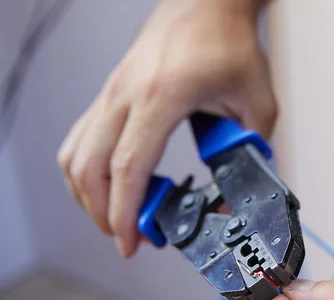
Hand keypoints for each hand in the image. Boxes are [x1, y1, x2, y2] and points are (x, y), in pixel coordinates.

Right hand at [57, 0, 274, 257]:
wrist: (208, 3)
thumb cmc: (230, 44)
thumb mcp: (257, 105)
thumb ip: (250, 155)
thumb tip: (233, 200)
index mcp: (163, 96)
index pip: (129, 165)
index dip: (125, 212)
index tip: (129, 242)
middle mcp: (126, 93)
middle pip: (89, 167)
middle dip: (102, 213)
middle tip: (127, 238)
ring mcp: (112, 91)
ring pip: (75, 154)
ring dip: (88, 194)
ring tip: (117, 218)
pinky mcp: (111, 92)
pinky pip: (81, 137)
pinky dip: (86, 170)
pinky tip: (110, 184)